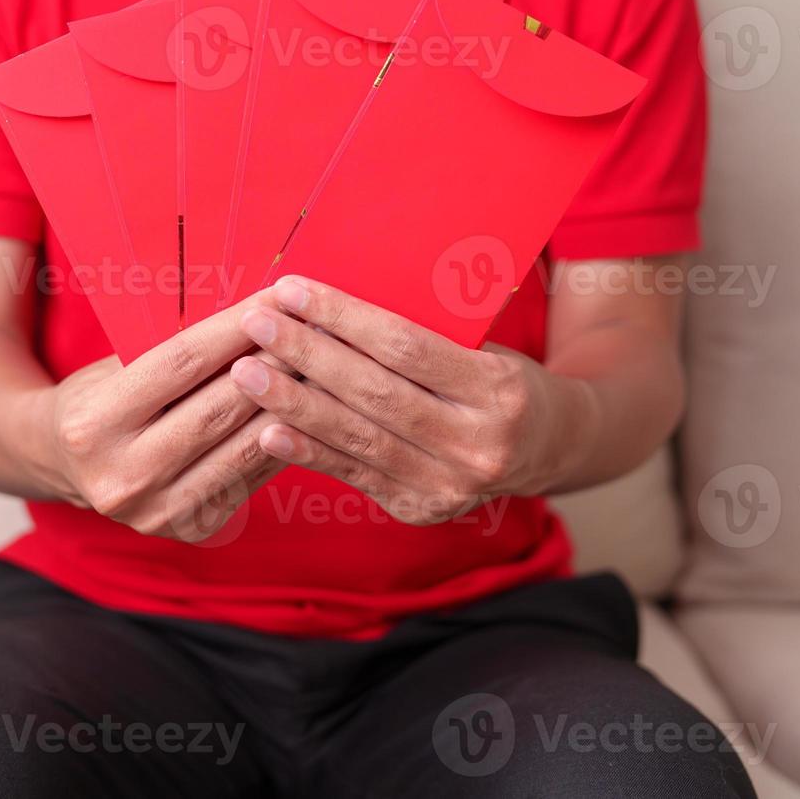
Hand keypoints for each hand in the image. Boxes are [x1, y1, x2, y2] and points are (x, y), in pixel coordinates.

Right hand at [20, 291, 291, 541]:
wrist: (64, 466)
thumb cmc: (99, 399)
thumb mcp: (113, 366)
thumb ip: (170, 350)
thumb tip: (254, 315)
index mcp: (94, 424)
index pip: (181, 364)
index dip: (234, 328)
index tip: (276, 297)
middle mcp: (122, 476)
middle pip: (218, 408)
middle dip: (273, 361)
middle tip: (314, 326)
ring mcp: (158, 512)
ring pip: (243, 448)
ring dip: (291, 402)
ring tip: (322, 364)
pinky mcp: (191, 529)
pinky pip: (252, 477)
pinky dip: (285, 440)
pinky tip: (310, 409)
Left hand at [226, 276, 595, 524]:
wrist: (553, 448)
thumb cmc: (503, 379)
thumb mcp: (485, 346)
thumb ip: (425, 333)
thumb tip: (334, 303)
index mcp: (496, 389)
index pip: (405, 347)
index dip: (344, 317)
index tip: (294, 290)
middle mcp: (476, 443)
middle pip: (374, 392)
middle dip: (307, 355)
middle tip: (257, 324)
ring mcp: (449, 485)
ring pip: (358, 437)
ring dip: (294, 403)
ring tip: (247, 372)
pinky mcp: (422, 509)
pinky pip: (354, 474)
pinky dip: (308, 451)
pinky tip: (268, 429)